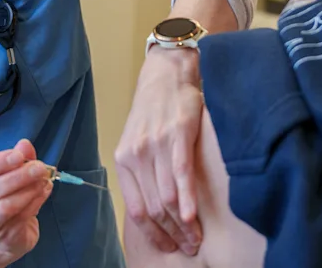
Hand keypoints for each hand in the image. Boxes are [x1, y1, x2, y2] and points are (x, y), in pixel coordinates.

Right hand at [0, 139, 52, 265]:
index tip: (18, 155)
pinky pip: (21, 217)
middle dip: (16, 176)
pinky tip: (44, 190)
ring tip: (43, 179)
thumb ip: (17, 158)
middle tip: (38, 167)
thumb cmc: (4, 196)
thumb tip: (25, 144)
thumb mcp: (9, 174)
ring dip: (28, 190)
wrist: (4, 235)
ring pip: (5, 207)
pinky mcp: (4, 237)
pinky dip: (35, 201)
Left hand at [115, 48, 203, 255]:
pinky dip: (187, 200)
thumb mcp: (138, 140)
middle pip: (154, 208)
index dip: (153, 234)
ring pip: (168, 197)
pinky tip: (194, 218)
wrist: (166, 74)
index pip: (137, 209)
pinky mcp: (178, 134)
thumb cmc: (154, 110)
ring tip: (196, 239)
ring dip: (184, 225)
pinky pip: (181, 175)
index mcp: (124, 159)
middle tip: (189, 247)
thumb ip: (142, 170)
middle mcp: (137, 154)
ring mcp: (156, 145)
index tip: (169, 247)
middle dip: (172, 234)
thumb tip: (156, 208)